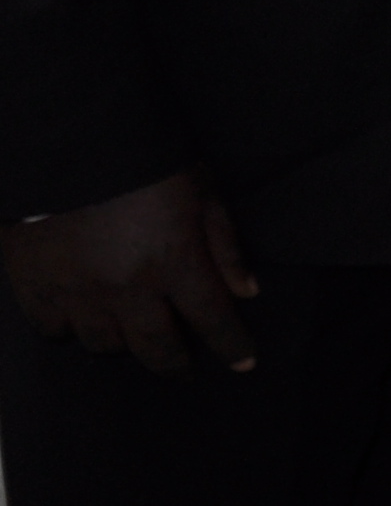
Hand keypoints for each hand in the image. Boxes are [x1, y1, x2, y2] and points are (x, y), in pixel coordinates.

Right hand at [3, 169, 262, 375]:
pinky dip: (68, 330)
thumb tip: (245, 292)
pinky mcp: (30, 282)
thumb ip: (223, 245)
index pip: (213, 320)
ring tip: (131, 334)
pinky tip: (79, 319)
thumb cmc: (143, 160)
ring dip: (123, 343)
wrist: (65, 139)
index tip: (243, 363)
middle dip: (175, 364)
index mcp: (173, 262)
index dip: (232, 346)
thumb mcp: (201, 192)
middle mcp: (125, 287)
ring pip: (103, 344)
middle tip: (182, 367)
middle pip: (156, 348)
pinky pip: (51, 329)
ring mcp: (74, 289)